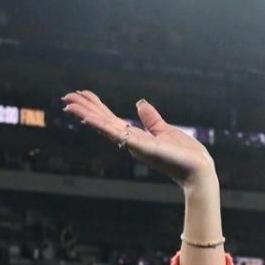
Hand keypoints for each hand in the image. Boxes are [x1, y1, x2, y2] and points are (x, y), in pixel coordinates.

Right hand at [62, 92, 214, 190]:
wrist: (198, 169)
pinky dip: (101, 125)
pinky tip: (87, 117)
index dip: (95, 107)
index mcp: (135, 137)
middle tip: (66, 96)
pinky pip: (117, 133)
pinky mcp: (140, 146)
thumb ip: (151, 119)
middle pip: (103, 121)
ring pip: (104, 126)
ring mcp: (133, 145)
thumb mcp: (164, 130)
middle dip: (85, 109)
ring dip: (86, 115)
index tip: (81, 95)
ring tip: (69, 104)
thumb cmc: (184, 153)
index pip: (110, 119)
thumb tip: (140, 104)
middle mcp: (130, 142)